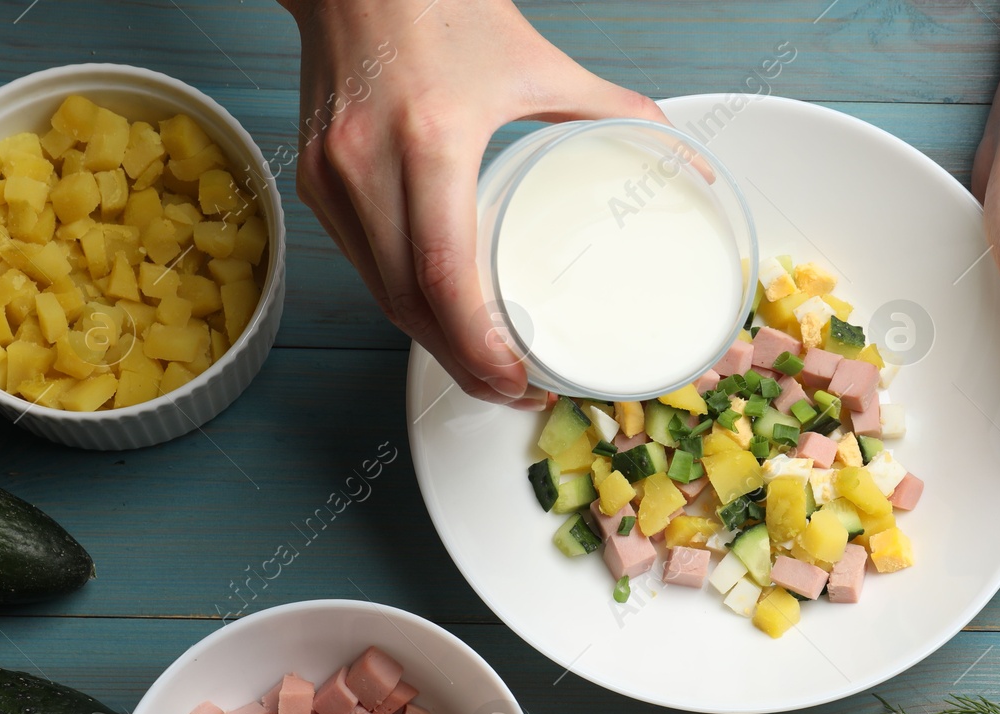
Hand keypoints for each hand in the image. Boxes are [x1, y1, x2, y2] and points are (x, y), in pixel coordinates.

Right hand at [280, 0, 665, 406]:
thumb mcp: (538, 62)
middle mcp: (367, 166)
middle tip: (515, 390)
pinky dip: (403, 302)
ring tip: (485, 368)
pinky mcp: (313, 181)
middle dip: (464, 365)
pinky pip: (361, 265)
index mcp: (429, 140)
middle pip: (411, 306)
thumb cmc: (442, 8)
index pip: (445, 276)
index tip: (520, 379)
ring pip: (380, 295)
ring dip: (432, 344)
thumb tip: (686, 161)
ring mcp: (331, 177)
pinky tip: (440, 319)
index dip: (480, 347)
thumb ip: (616, 111)